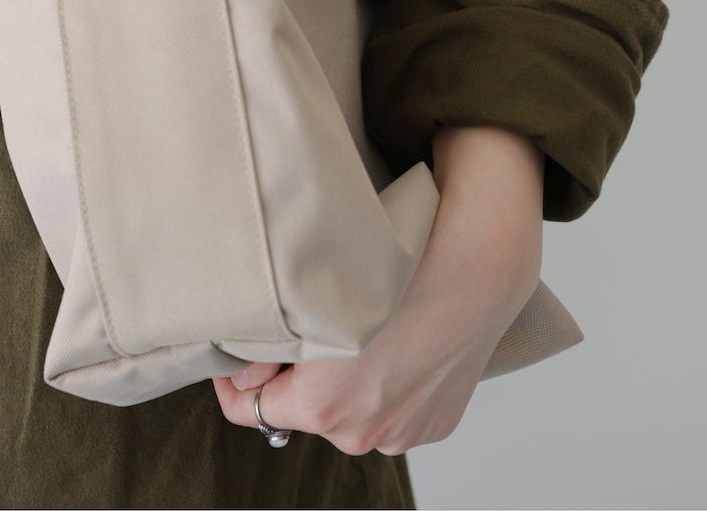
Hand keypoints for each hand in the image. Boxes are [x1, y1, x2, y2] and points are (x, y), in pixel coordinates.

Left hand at [210, 125, 544, 456]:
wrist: (472, 273)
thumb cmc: (395, 275)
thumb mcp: (312, 300)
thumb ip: (265, 350)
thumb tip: (238, 372)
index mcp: (322, 408)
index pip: (248, 411)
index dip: (233, 381)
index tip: (234, 357)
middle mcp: (361, 434)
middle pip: (305, 409)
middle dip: (298, 375)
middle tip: (311, 325)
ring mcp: (403, 434)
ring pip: (352, 411)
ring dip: (347, 383)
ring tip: (364, 331)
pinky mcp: (435, 425)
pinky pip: (393, 410)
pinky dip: (387, 385)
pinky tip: (398, 344)